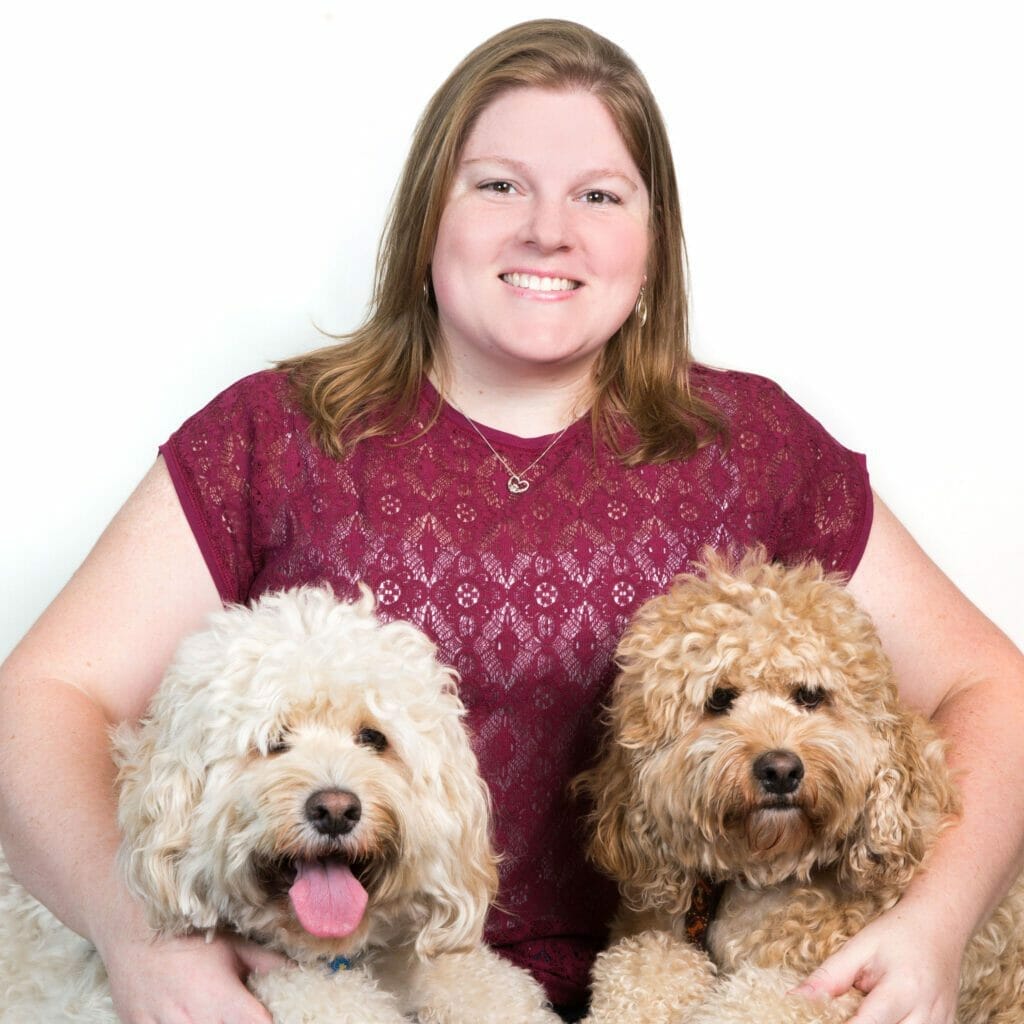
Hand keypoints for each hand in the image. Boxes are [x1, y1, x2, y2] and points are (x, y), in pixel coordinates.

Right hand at [97, 923, 285, 1023]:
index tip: (278, 1016)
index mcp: (221, 1001)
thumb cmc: (190, 936)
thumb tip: (306, 971)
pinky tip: (188, 1017)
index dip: (273, 1023)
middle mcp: (193, 1023)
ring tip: (217, 1013)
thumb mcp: (234, 946)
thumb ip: (269, 965)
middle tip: (244, 1014)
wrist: (133, 931)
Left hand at [789, 905, 963, 1023]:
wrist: (940, 926)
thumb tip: (794, 999)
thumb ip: (829, 977)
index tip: (817, 1020)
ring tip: (858, 1010)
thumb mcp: (859, 947)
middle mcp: (927, 1014)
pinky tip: (878, 1016)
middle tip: (837, 1014)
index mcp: (904, 989)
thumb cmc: (897, 934)